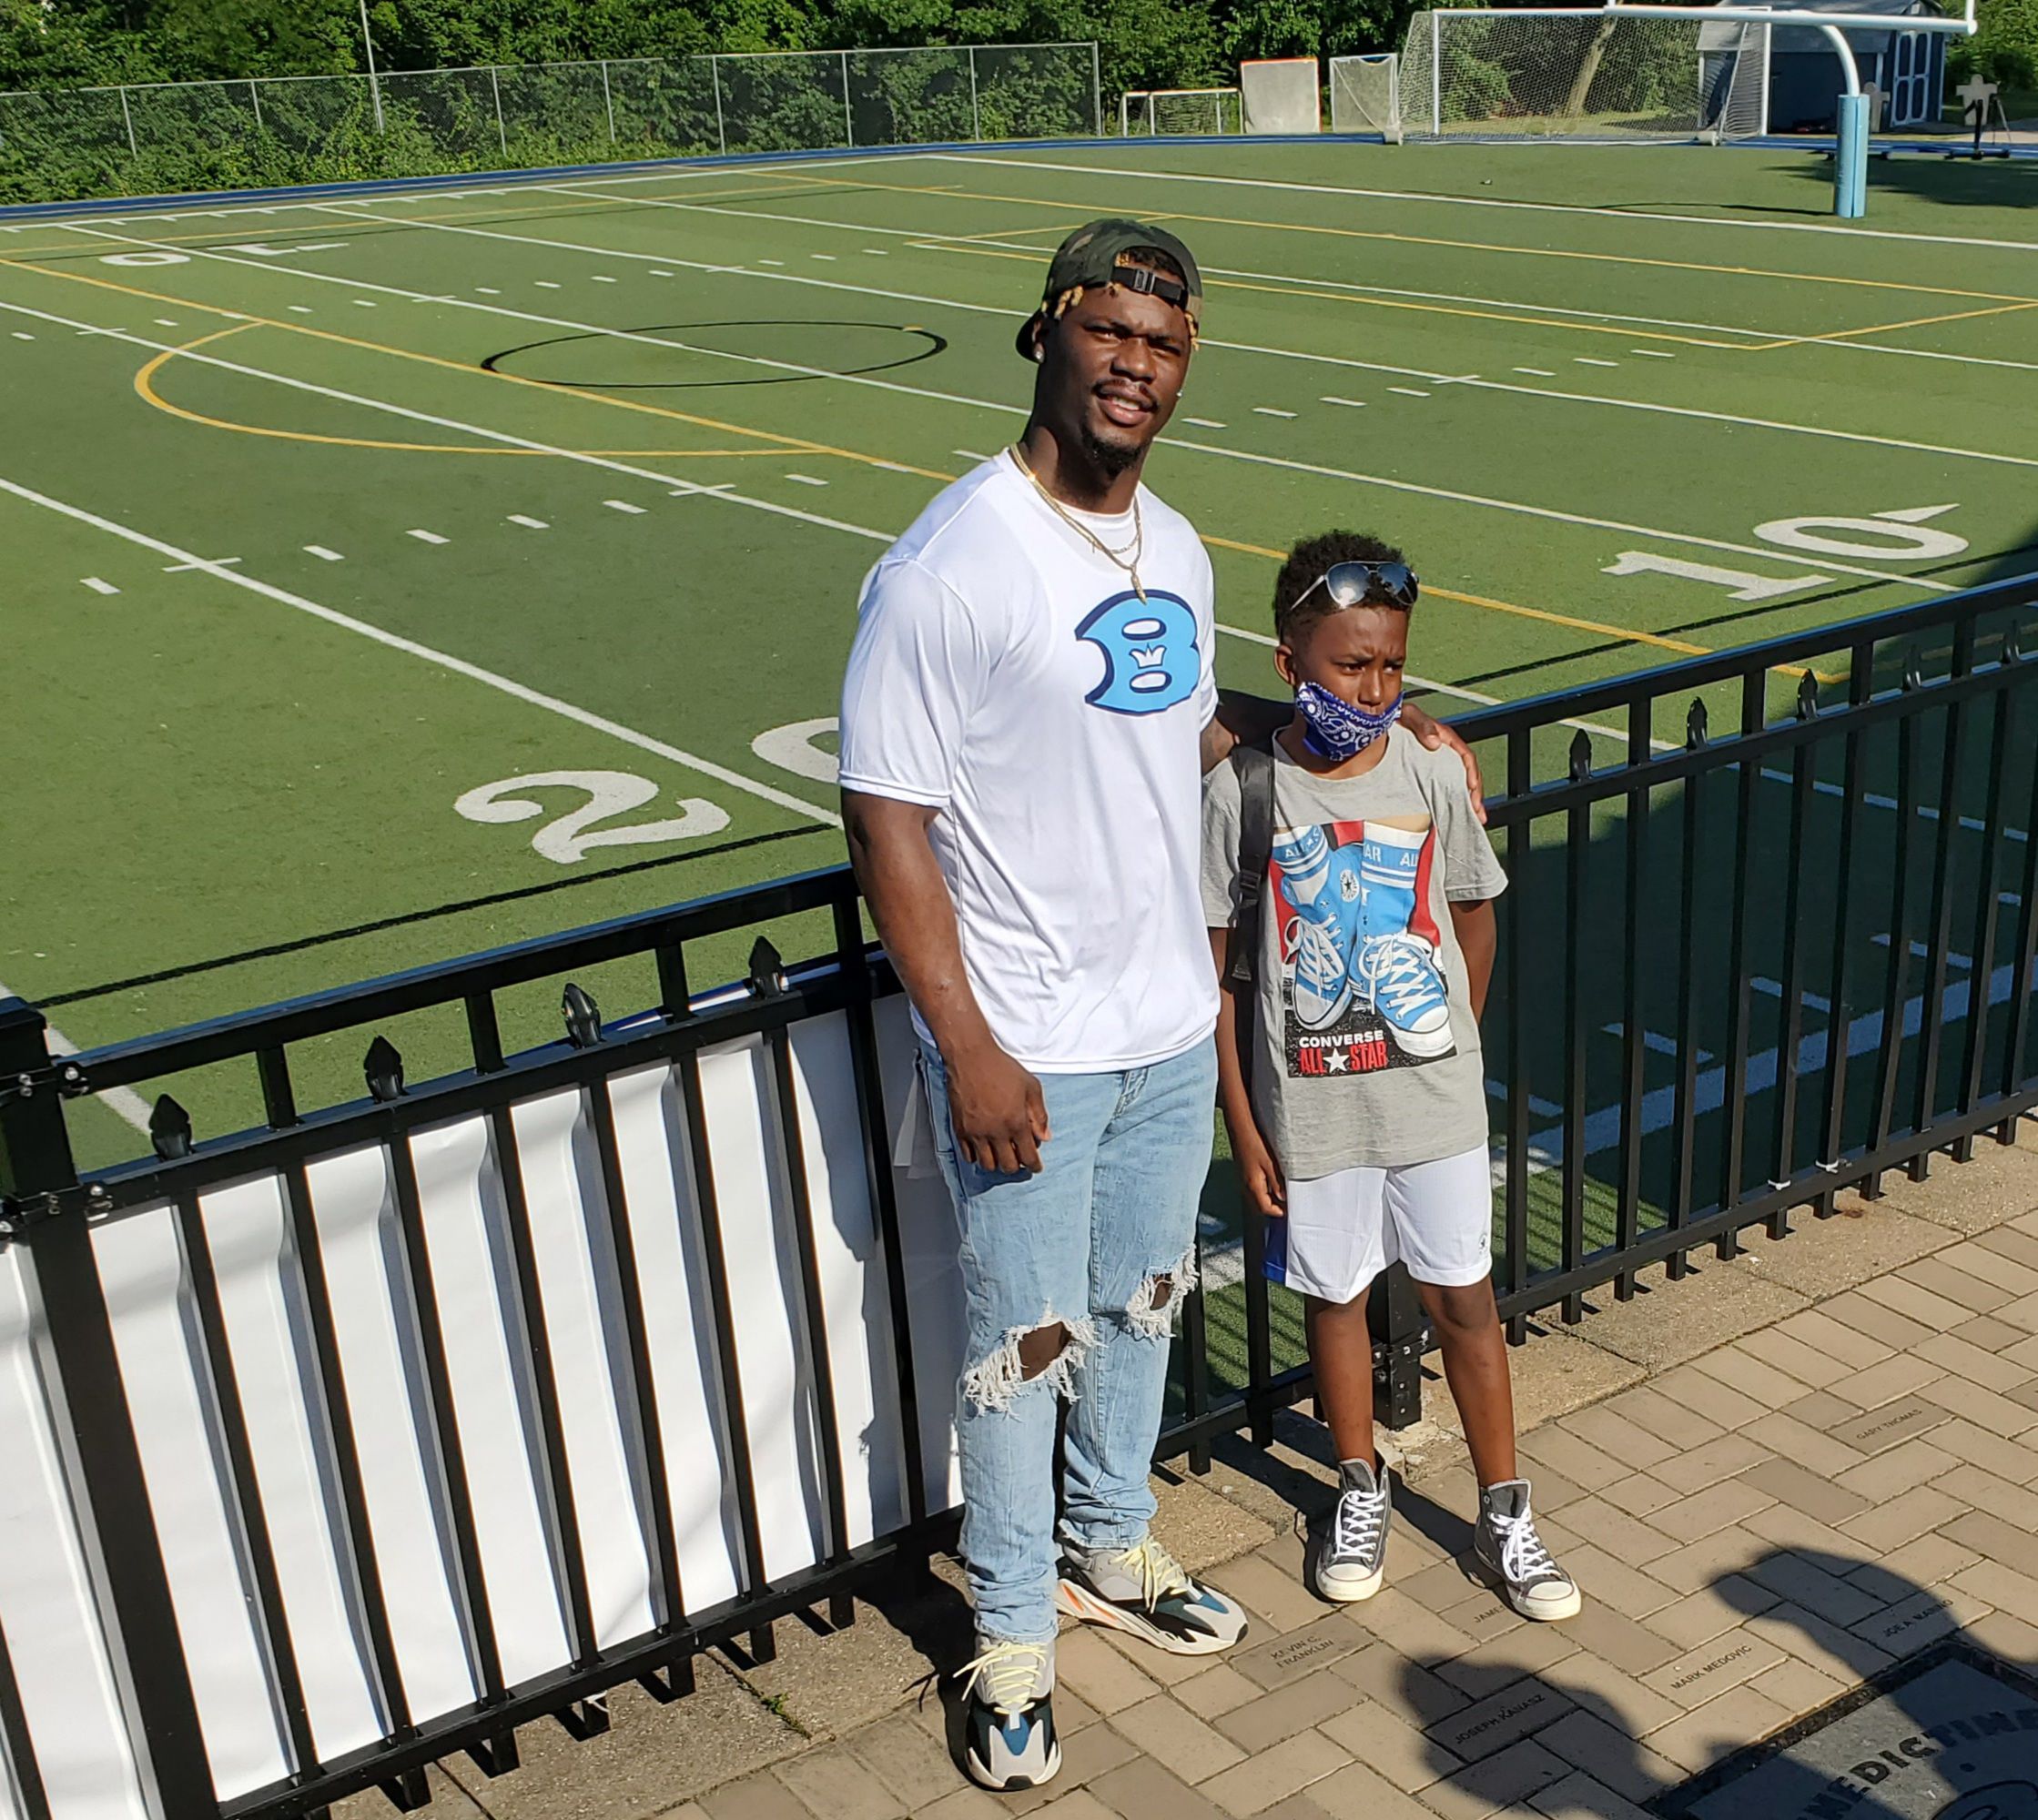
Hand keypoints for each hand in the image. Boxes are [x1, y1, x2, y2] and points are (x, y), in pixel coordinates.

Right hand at [944, 1039, 1050, 1173]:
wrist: (970, 1057)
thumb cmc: (1002, 1068)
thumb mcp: (1031, 1086)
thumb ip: (1039, 1115)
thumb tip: (1044, 1137)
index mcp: (1016, 1123)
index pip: (1028, 1156)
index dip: (1034, 1165)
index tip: (1036, 1167)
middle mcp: (995, 1132)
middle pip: (1008, 1166)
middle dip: (1016, 1166)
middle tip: (1019, 1158)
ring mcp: (975, 1133)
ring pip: (987, 1165)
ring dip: (997, 1163)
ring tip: (1001, 1155)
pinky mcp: (960, 1129)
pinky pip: (968, 1156)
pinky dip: (978, 1157)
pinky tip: (984, 1149)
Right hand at [1232, 1124, 1287, 1219]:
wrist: (1240, 1129)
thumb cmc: (1254, 1143)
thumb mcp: (1270, 1163)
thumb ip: (1277, 1182)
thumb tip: (1283, 1197)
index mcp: (1253, 1185)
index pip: (1265, 1208)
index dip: (1278, 1212)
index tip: (1289, 1210)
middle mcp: (1246, 1186)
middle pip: (1260, 1206)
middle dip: (1274, 1208)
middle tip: (1288, 1204)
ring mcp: (1244, 1180)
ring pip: (1257, 1198)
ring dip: (1269, 1200)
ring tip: (1283, 1194)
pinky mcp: (1244, 1174)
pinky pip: (1255, 1189)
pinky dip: (1265, 1192)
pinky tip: (1273, 1183)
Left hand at [1401, 699, 1485, 823]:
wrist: (1386, 720)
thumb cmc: (1400, 715)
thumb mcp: (1411, 715)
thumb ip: (1423, 726)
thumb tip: (1435, 742)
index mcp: (1446, 738)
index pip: (1466, 756)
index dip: (1471, 772)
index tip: (1472, 787)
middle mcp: (1446, 752)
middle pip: (1468, 774)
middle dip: (1475, 794)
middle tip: (1478, 812)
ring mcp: (1440, 763)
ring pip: (1460, 783)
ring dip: (1469, 800)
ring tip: (1475, 817)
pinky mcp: (1430, 772)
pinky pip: (1446, 786)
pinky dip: (1453, 800)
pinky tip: (1456, 812)